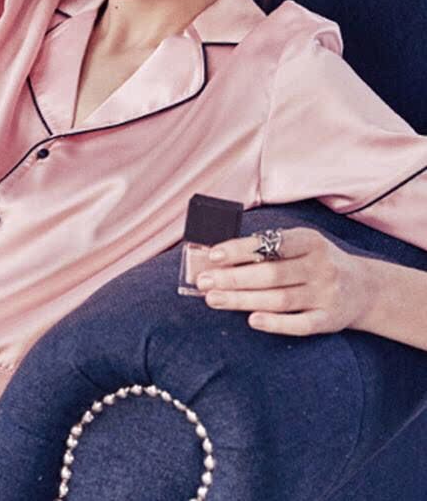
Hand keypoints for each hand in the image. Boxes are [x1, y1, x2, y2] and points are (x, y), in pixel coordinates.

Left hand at [195, 227, 373, 335]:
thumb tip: (218, 257)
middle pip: (270, 274)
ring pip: (279, 299)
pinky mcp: (329, 320)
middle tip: (203, 282)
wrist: (365, 288)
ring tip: (212, 299)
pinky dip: (276, 324)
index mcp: (310, 241)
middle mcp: (320, 267)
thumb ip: (266, 249)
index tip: (213, 255)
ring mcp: (326, 295)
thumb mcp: (299, 246)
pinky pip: (301, 324)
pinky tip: (252, 321)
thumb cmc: (315, 263)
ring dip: (242, 300)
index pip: (271, 244)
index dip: (240, 249)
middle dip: (232, 278)